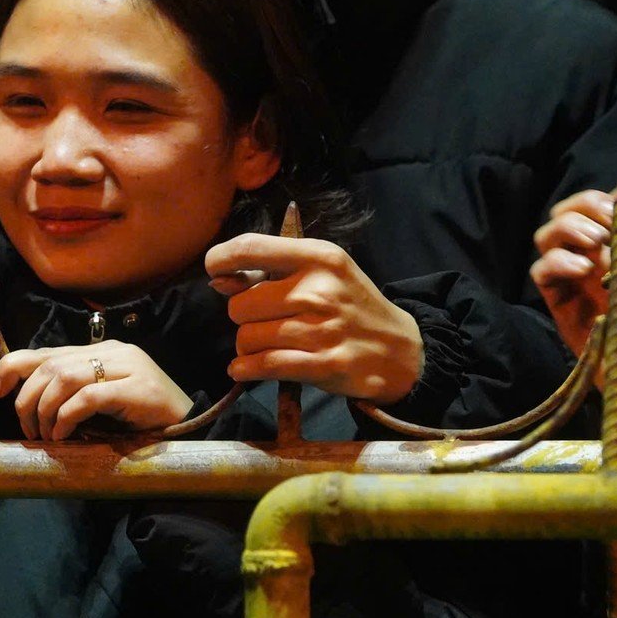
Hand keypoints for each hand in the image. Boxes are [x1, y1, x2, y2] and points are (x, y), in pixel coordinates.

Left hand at [0, 341, 192, 439]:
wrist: (192, 427)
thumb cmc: (143, 419)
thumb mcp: (102, 403)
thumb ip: (73, 394)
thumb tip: (29, 407)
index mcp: (100, 351)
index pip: (46, 351)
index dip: (13, 367)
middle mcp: (111, 351)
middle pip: (50, 365)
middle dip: (28, 399)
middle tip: (30, 431)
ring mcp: (127, 366)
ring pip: (64, 377)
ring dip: (46, 411)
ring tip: (48, 436)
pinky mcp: (138, 387)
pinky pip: (88, 397)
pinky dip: (67, 417)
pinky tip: (65, 435)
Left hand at [204, 233, 422, 403]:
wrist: (400, 350)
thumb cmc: (352, 305)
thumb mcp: (323, 272)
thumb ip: (271, 270)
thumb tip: (218, 280)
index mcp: (318, 257)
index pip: (250, 248)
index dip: (220, 259)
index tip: (215, 270)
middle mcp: (318, 290)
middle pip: (240, 305)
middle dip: (243, 316)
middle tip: (265, 321)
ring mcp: (321, 329)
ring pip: (247, 338)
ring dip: (248, 346)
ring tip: (267, 345)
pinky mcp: (323, 364)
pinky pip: (263, 366)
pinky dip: (246, 369)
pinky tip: (247, 368)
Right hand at [531, 176, 616, 354]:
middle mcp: (604, 265)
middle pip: (575, 213)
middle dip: (591, 202)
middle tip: (614, 218)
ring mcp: (581, 287)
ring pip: (550, 235)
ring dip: (571, 226)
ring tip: (598, 242)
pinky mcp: (565, 311)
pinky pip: (542, 273)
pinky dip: (557, 260)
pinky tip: (585, 268)